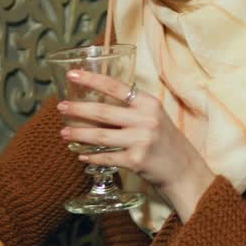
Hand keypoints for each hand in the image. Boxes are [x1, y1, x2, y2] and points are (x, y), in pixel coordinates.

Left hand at [57, 69, 215, 221]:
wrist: (184, 170)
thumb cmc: (165, 141)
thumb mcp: (154, 116)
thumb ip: (132, 108)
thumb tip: (98, 100)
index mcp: (149, 103)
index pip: (116, 86)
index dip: (92, 79)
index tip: (72, 74)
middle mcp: (146, 119)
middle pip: (104, 112)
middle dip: (78, 109)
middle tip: (60, 107)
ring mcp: (141, 140)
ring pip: (102, 136)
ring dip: (80, 134)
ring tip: (64, 133)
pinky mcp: (137, 161)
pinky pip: (107, 158)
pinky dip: (92, 157)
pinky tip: (80, 155)